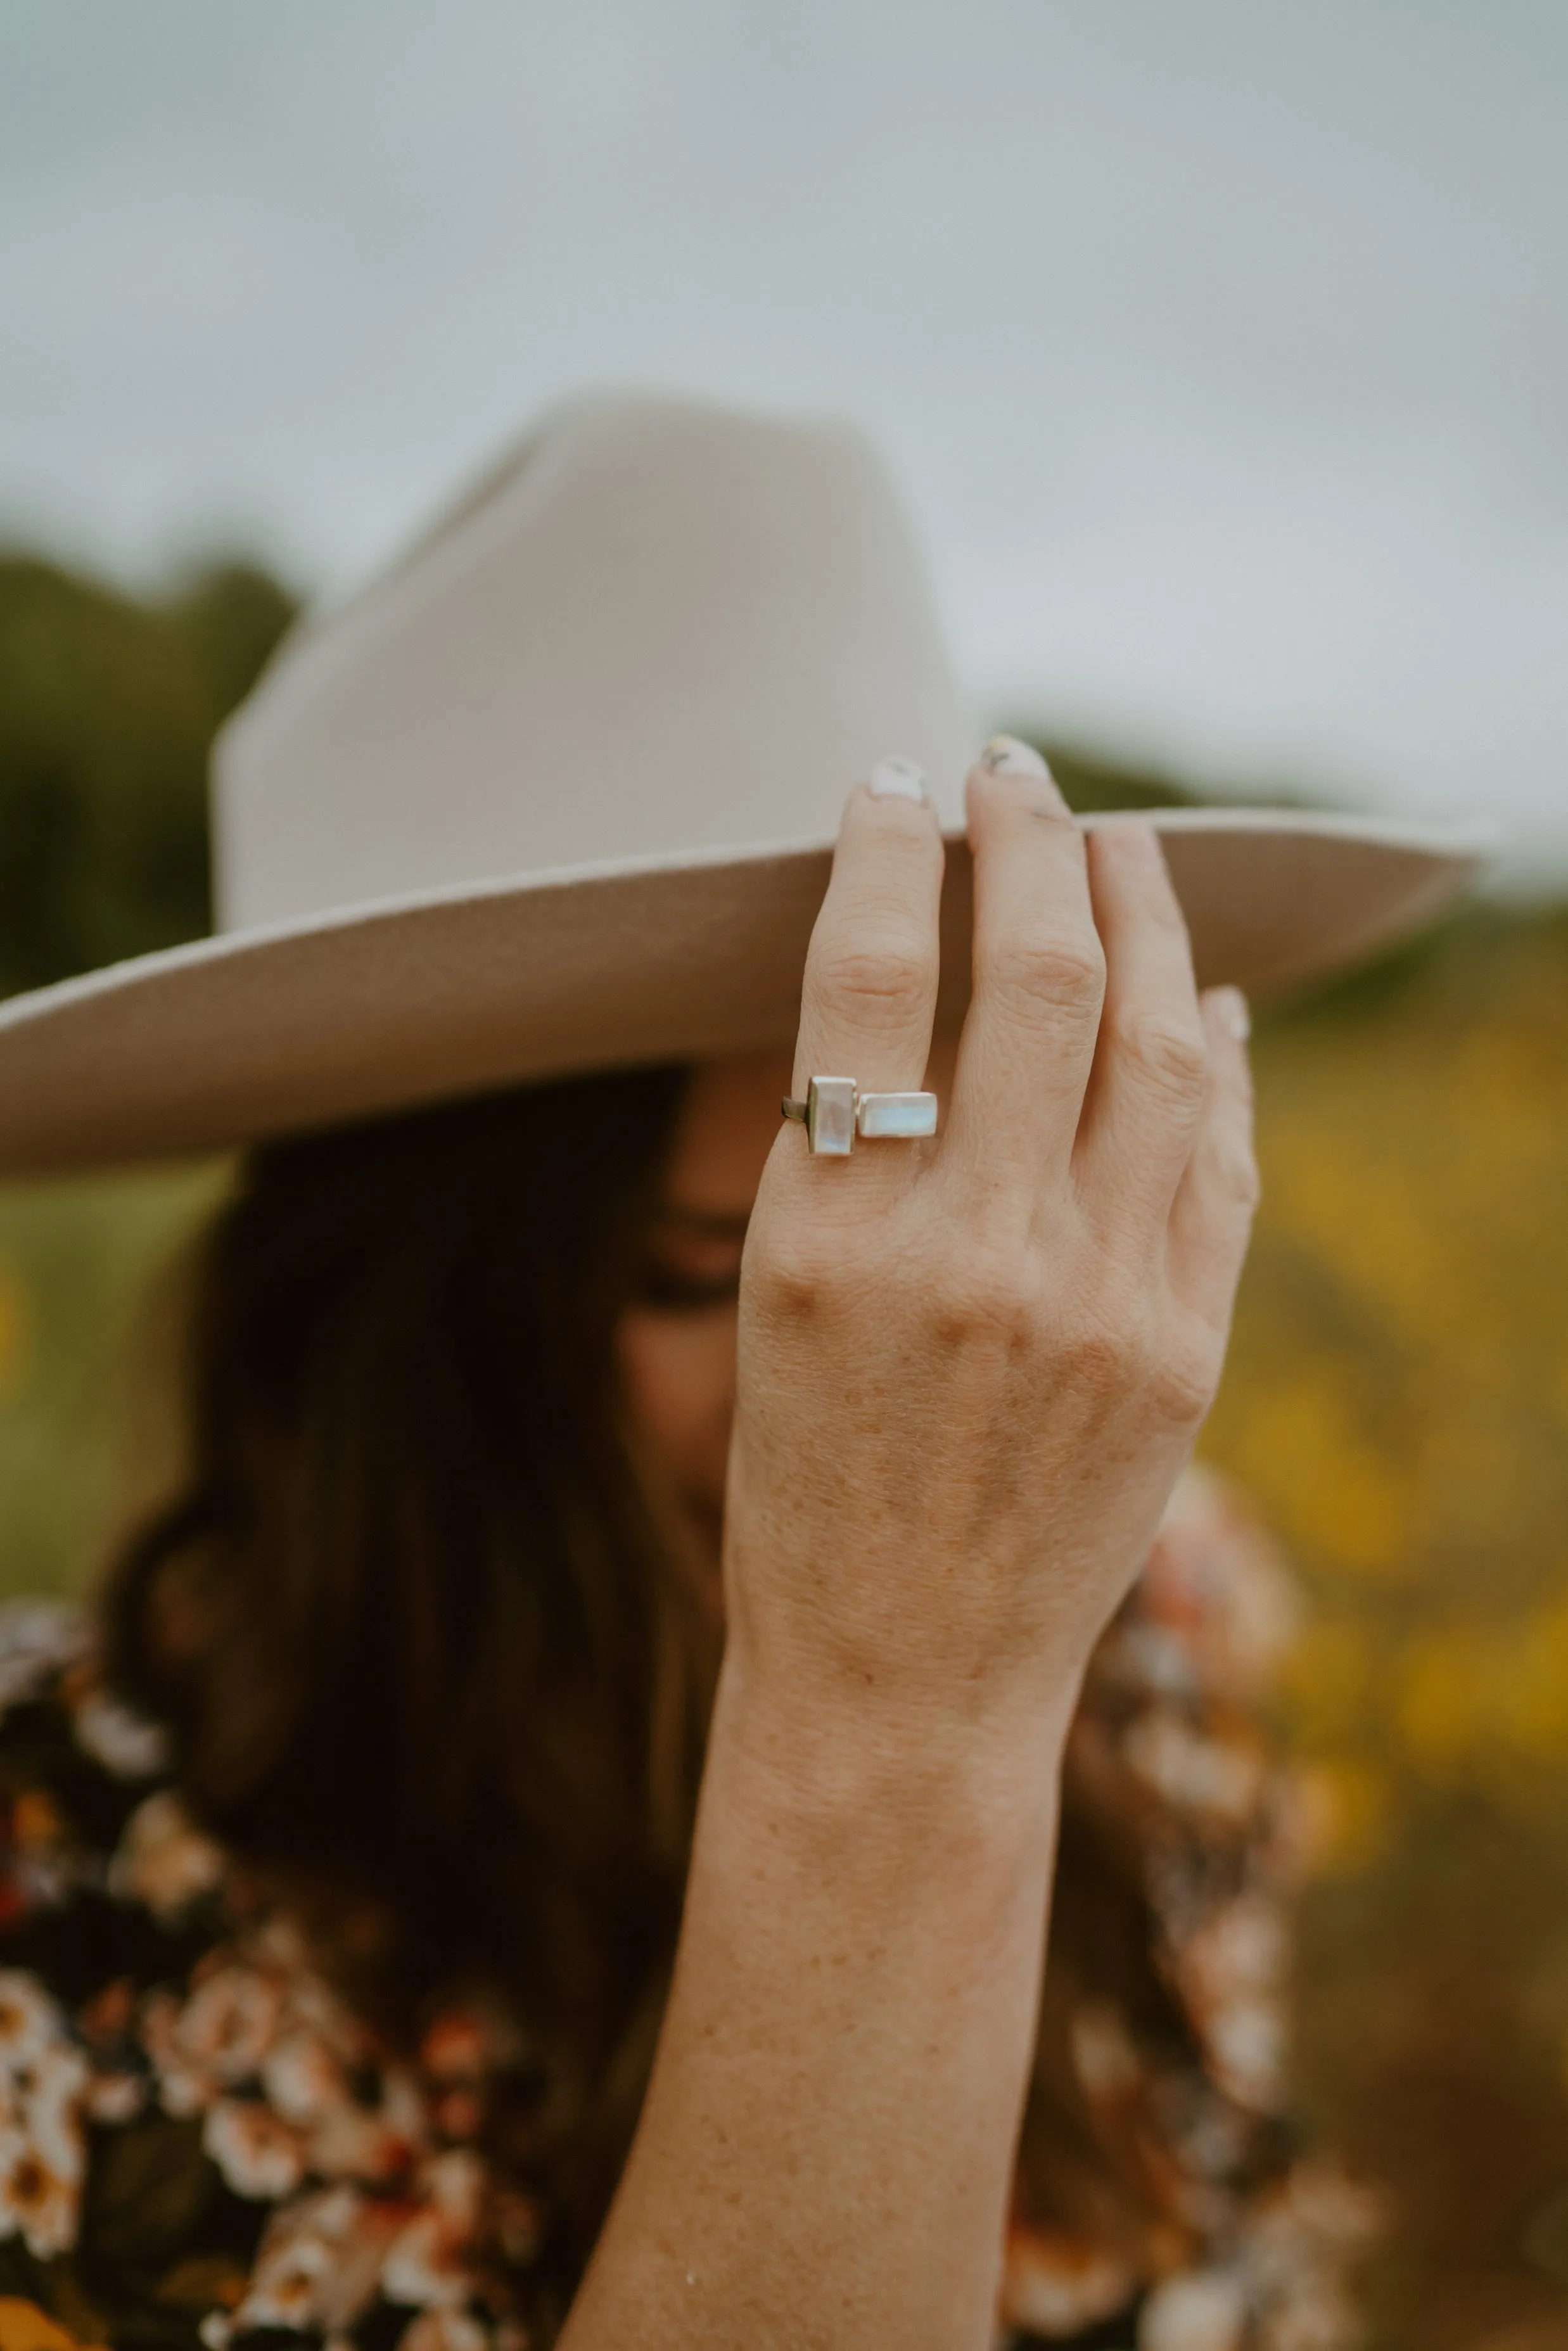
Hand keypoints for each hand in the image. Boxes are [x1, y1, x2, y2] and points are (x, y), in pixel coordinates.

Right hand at [723, 741, 1257, 1775]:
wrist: (904, 1679)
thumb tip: (923, 972)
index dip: (888, 850)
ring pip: (1156, 1043)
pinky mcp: (1184, 1351)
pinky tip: (1203, 1001)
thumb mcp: (769, 1305)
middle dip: (1032, 844)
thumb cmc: (807, 1491)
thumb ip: (843, 1146)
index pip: (869, 975)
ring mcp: (1095, 1305)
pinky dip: (1215, 1057)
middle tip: (1015, 776)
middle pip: (1034, 979)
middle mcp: (968, 1258)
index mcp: (825, 1241)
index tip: (897, 784)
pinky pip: (1218, 1153)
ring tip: (1122, 848)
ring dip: (1145, 917)